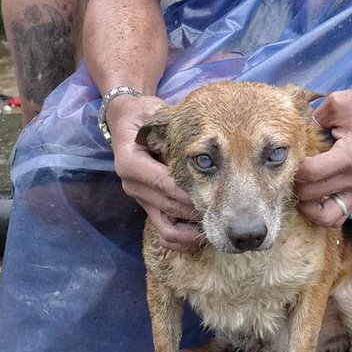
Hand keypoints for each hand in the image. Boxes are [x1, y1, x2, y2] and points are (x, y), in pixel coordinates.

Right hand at [107, 93, 202, 251]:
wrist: (125, 121)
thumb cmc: (143, 114)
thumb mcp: (153, 113)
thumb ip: (170, 126)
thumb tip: (200, 141)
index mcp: (130, 162)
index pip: (164, 182)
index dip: (189, 191)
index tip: (215, 196)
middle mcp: (132, 184)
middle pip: (170, 206)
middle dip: (197, 211)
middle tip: (226, 214)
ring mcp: (140, 199)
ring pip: (167, 228)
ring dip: (191, 233)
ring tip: (215, 230)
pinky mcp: (148, 208)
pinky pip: (164, 233)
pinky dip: (182, 239)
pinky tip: (201, 235)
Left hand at [294, 85, 351, 226]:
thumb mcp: (340, 102)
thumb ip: (314, 118)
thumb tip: (297, 133)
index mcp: (351, 156)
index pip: (311, 173)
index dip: (293, 165)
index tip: (289, 153)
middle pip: (311, 196)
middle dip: (294, 183)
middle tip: (289, 167)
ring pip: (325, 216)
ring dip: (306, 205)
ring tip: (300, 186)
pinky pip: (338, 216)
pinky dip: (321, 211)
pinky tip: (314, 195)